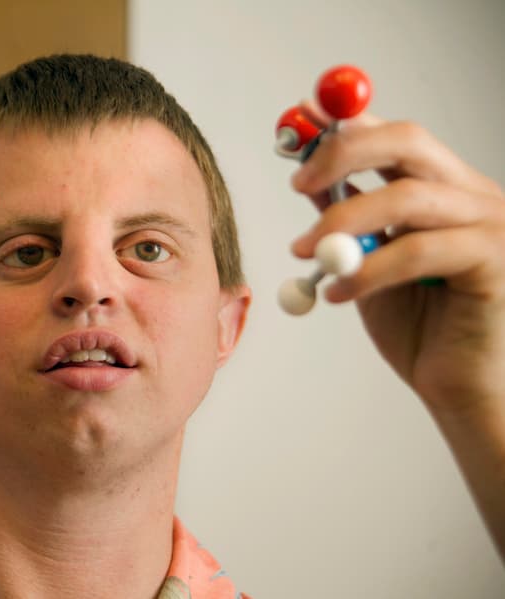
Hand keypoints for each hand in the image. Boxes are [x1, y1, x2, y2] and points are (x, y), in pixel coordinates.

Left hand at [289, 106, 504, 416]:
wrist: (462, 389)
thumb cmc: (421, 327)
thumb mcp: (369, 262)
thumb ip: (349, 218)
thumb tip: (308, 177)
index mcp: (443, 188)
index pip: (395, 134)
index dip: (345, 121)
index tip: (296, 119)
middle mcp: (473, 194)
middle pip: (407, 142)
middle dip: (342, 153)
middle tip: (296, 184)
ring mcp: (490, 225)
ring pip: (406, 197)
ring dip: (340, 222)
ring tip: (304, 255)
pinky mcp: (494, 261)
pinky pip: (417, 252)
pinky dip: (366, 271)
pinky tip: (338, 294)